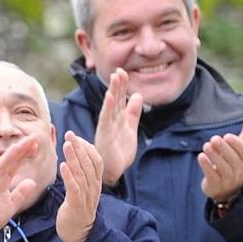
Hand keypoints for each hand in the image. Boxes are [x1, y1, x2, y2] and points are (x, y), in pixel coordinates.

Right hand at [0, 136, 42, 238]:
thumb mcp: (10, 204)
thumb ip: (20, 193)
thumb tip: (32, 182)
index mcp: (1, 180)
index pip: (15, 165)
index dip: (25, 155)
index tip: (36, 146)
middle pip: (12, 159)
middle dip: (24, 148)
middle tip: (35, 137)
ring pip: (6, 159)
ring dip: (18, 149)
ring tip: (29, 140)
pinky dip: (7, 157)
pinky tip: (16, 149)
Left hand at [57, 132, 102, 241]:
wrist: (79, 235)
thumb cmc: (77, 210)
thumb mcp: (81, 190)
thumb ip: (80, 176)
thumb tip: (74, 159)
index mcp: (95, 183)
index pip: (95, 160)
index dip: (87, 147)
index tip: (76, 136)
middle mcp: (93, 188)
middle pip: (89, 163)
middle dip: (79, 147)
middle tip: (69, 134)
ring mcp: (86, 196)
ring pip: (82, 173)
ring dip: (74, 157)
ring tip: (66, 145)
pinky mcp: (76, 205)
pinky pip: (74, 188)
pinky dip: (69, 176)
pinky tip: (63, 166)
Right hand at [93, 68, 144, 185]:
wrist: (113, 171)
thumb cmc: (119, 151)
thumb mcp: (130, 128)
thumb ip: (133, 112)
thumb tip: (137, 95)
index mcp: (117, 118)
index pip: (119, 98)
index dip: (121, 86)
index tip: (123, 72)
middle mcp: (110, 120)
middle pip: (114, 99)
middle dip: (117, 85)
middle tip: (120, 70)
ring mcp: (106, 127)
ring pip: (110, 105)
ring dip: (112, 91)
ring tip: (115, 77)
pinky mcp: (105, 135)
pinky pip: (106, 119)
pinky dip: (107, 107)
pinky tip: (109, 97)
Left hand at [200, 114, 242, 203]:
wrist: (229, 188)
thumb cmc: (236, 162)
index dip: (237, 144)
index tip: (228, 136)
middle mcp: (238, 169)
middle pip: (233, 159)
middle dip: (223, 148)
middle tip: (214, 139)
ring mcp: (227, 178)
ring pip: (223, 167)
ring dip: (214, 156)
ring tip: (206, 145)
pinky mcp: (215, 184)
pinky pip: (212, 175)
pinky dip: (206, 166)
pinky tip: (200, 156)